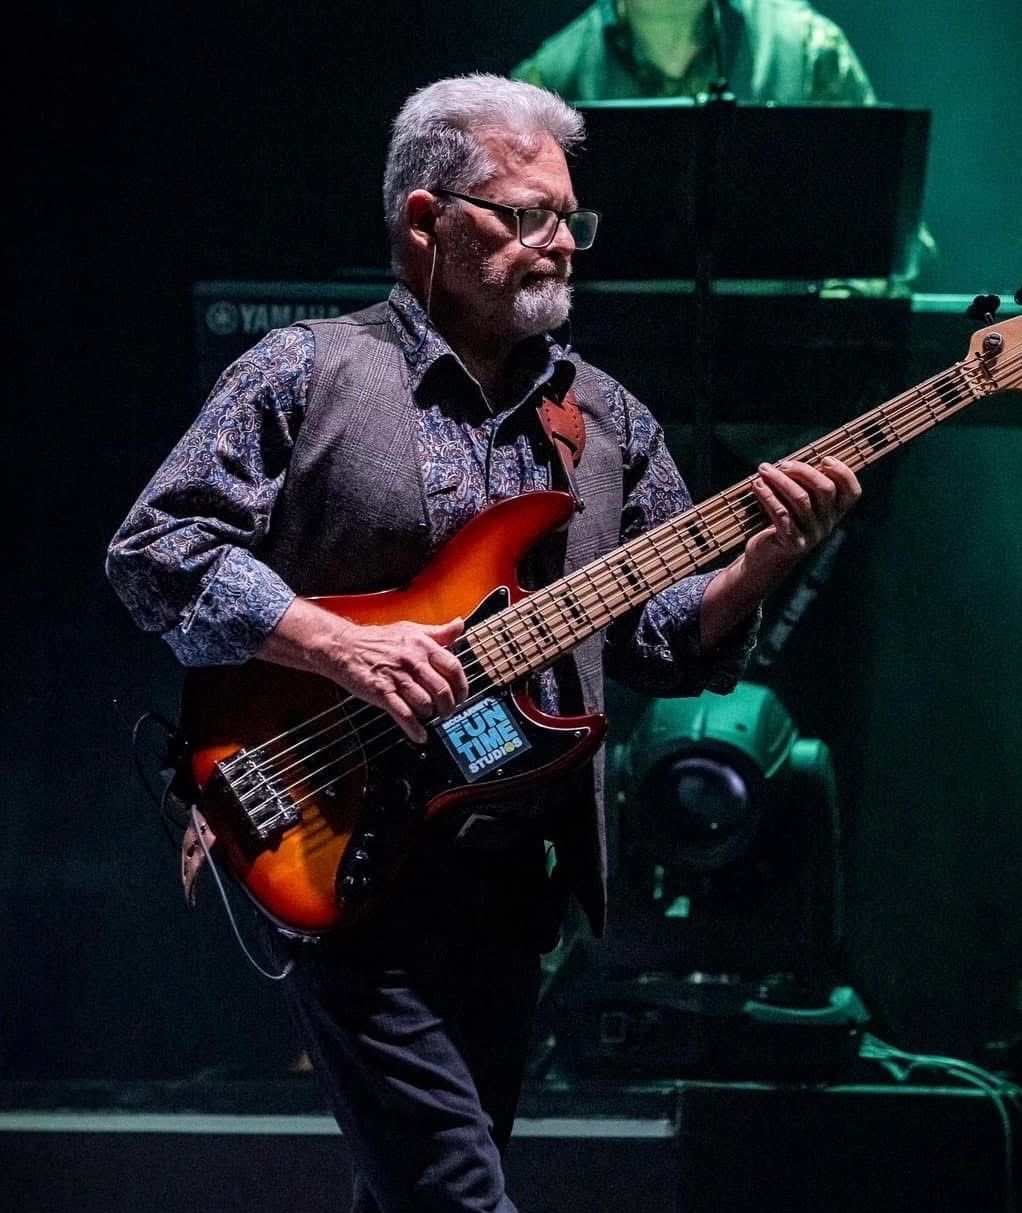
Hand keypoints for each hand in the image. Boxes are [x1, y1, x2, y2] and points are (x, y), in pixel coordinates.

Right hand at [328, 616, 468, 743]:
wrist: (343, 646)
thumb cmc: (378, 639)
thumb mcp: (411, 630)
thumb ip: (438, 632)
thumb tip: (459, 625)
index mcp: (423, 645)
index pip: (453, 667)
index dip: (462, 685)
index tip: (461, 695)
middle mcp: (412, 660)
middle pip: (442, 690)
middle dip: (448, 706)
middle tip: (447, 712)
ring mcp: (397, 677)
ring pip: (425, 703)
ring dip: (430, 715)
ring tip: (428, 716)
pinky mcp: (381, 692)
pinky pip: (404, 714)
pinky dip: (414, 729)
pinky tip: (419, 735)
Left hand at [742, 456, 860, 592]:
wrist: (765, 561)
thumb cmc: (780, 525)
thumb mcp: (796, 507)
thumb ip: (803, 487)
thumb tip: (791, 461)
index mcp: (834, 514)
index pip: (852, 492)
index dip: (843, 473)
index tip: (825, 459)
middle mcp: (827, 525)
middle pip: (825, 490)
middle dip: (803, 471)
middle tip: (782, 464)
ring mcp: (812, 535)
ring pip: (801, 499)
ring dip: (780, 480)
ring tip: (764, 470)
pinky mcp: (792, 543)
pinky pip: (781, 513)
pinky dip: (768, 496)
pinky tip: (757, 485)